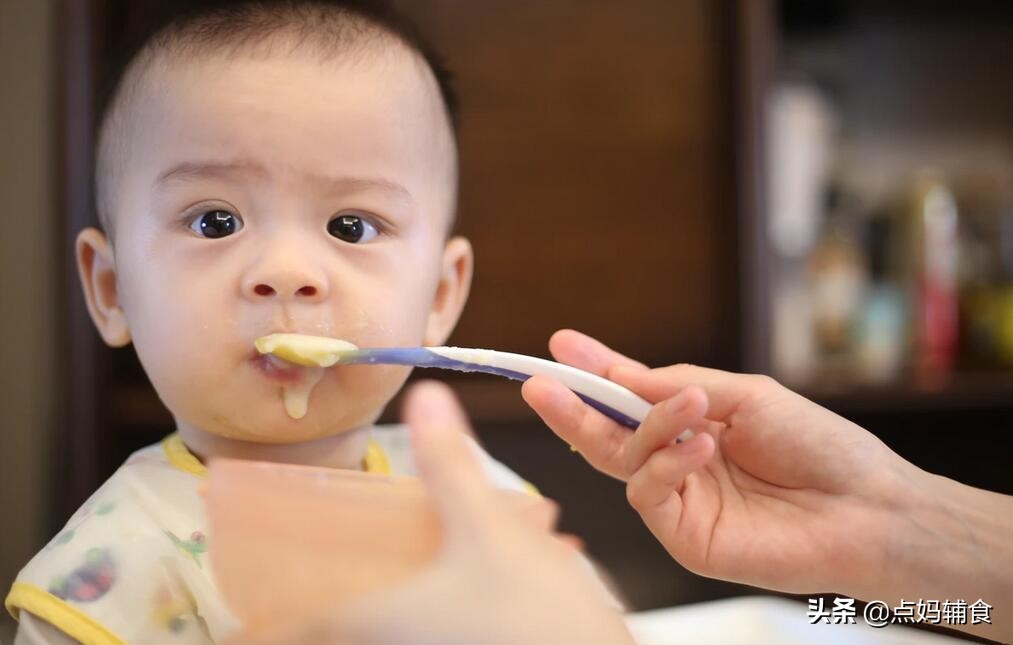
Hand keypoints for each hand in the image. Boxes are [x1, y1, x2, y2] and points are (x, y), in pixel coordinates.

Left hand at [237, 380, 632, 644]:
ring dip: (366, 610)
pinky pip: (418, 633)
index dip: (258, 628)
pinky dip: (411, 616)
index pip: (290, 632)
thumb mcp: (486, 527)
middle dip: (311, 612)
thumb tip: (428, 402)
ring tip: (377, 581)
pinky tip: (441, 590)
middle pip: (330, 633)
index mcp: (377, 619)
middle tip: (301, 590)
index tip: (236, 622)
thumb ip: (450, 465)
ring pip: (379, 633)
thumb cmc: (534, 618)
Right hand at [521, 330, 934, 601]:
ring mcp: (679, 503)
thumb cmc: (818, 446)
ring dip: (648, 428)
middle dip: (572, 408)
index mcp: (693, 426)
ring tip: (689, 409)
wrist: (866, 506)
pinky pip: (647, 495)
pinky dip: (665, 465)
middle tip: (540, 384)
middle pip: (607, 437)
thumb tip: (621, 373)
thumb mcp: (745, 396)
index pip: (630, 401)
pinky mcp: (685, 538)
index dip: (595, 374)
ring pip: (626, 462)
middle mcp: (678, 464)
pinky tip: (700, 448)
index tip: (561, 346)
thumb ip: (678, 387)